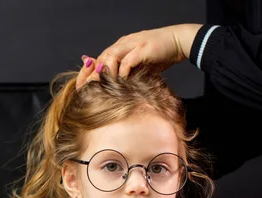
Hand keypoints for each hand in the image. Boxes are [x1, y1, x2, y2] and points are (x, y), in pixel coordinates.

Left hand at [76, 24, 201, 88]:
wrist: (179, 42)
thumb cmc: (160, 56)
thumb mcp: (139, 65)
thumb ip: (126, 72)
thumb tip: (115, 85)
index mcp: (121, 47)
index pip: (99, 59)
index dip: (90, 72)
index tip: (83, 87)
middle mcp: (123, 44)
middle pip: (102, 57)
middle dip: (93, 74)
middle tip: (88, 90)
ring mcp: (132, 44)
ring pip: (110, 56)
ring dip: (105, 72)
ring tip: (101, 87)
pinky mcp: (142, 49)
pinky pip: (127, 61)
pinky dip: (122, 72)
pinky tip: (120, 82)